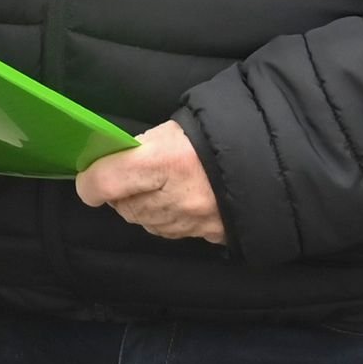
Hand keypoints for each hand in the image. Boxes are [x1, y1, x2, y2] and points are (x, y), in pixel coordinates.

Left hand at [76, 120, 225, 243]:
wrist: (274, 157)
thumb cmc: (221, 133)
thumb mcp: (177, 128)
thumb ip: (142, 147)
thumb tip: (113, 162)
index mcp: (169, 160)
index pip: (108, 181)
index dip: (91, 182)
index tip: (88, 179)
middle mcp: (179, 196)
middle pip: (125, 206)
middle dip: (121, 194)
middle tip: (130, 176)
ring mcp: (194, 221)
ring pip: (146, 222)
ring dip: (143, 207)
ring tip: (159, 184)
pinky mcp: (208, 235)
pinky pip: (170, 231)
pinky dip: (165, 218)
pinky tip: (178, 199)